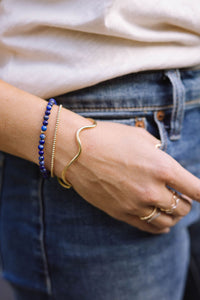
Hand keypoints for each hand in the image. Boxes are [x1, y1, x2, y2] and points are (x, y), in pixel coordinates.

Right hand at [57, 120, 199, 233]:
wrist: (76, 151)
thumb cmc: (108, 138)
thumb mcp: (141, 137)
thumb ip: (160, 152)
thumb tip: (165, 161)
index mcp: (162, 167)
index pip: (196, 189)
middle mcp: (152, 190)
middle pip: (184, 208)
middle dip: (187, 202)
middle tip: (181, 195)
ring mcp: (136, 205)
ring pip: (168, 221)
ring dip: (174, 215)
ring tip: (170, 207)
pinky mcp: (121, 213)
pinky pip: (149, 228)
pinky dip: (160, 226)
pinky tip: (160, 221)